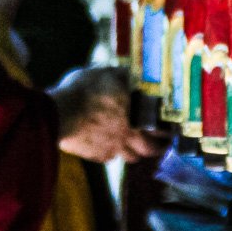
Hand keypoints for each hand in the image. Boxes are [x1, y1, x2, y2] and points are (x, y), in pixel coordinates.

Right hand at [48, 66, 163, 162]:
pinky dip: (111, 153)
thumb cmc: (83, 90)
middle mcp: (129, 132)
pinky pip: (109, 157)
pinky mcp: (97, 155)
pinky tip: (107, 146)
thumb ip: (120, 75)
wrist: (60, 114)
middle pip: (150, 148)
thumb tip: (128, 72)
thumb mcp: (104, 73)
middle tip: (159, 145)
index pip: (161, 125)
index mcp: (135, 112)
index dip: (167, 129)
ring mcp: (113, 146)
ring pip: (132, 157)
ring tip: (136, 149)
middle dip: (156, 147)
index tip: (171, 129)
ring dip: (136, 153)